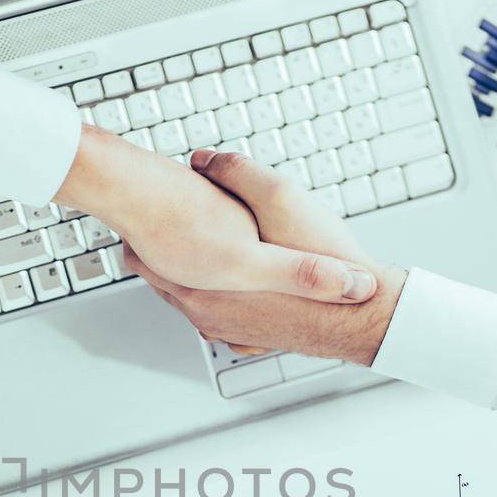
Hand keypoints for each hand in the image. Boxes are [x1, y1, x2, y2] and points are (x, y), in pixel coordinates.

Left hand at [56, 125, 378, 302]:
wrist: (363, 316)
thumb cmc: (324, 265)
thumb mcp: (278, 198)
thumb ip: (236, 175)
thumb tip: (205, 157)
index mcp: (202, 287)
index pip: (142, 257)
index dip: (138, 230)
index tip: (133, 214)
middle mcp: (208, 314)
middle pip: (161, 279)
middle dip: (161, 250)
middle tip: (156, 224)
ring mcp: (229, 331)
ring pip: (190, 298)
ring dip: (191, 273)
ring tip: (193, 245)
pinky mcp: (252, 338)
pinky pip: (222, 315)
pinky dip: (220, 296)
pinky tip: (230, 280)